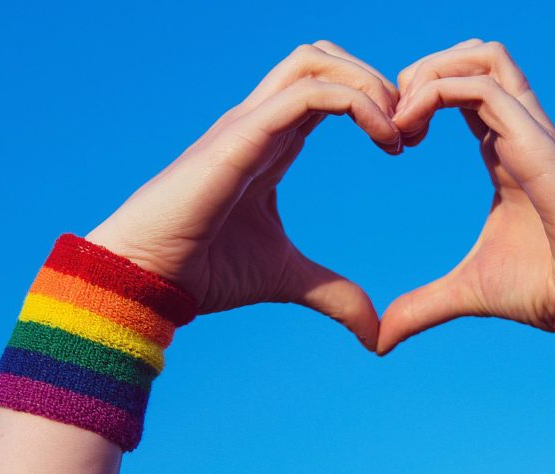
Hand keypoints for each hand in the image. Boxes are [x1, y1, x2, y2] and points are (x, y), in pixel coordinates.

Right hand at [86, 41, 401, 349]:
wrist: (146, 280)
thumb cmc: (203, 272)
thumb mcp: (288, 280)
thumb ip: (334, 295)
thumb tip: (375, 332)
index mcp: (272, 142)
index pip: (326, 89)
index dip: (374, 103)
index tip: (405, 146)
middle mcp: (260, 122)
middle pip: (323, 59)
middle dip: (376, 81)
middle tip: (408, 132)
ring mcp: (247, 124)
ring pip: (314, 61)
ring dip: (369, 85)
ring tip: (397, 134)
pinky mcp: (240, 136)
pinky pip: (307, 94)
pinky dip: (356, 103)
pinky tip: (385, 143)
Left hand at [377, 40, 554, 354]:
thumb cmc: (549, 290)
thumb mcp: (468, 292)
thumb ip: (423, 307)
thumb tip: (380, 339)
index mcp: (506, 152)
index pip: (465, 91)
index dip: (421, 98)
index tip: (391, 140)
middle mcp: (521, 132)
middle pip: (474, 56)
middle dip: (422, 71)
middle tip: (391, 118)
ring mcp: (532, 131)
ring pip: (483, 55)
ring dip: (430, 72)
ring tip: (400, 118)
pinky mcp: (537, 141)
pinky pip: (484, 85)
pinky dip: (437, 92)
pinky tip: (411, 133)